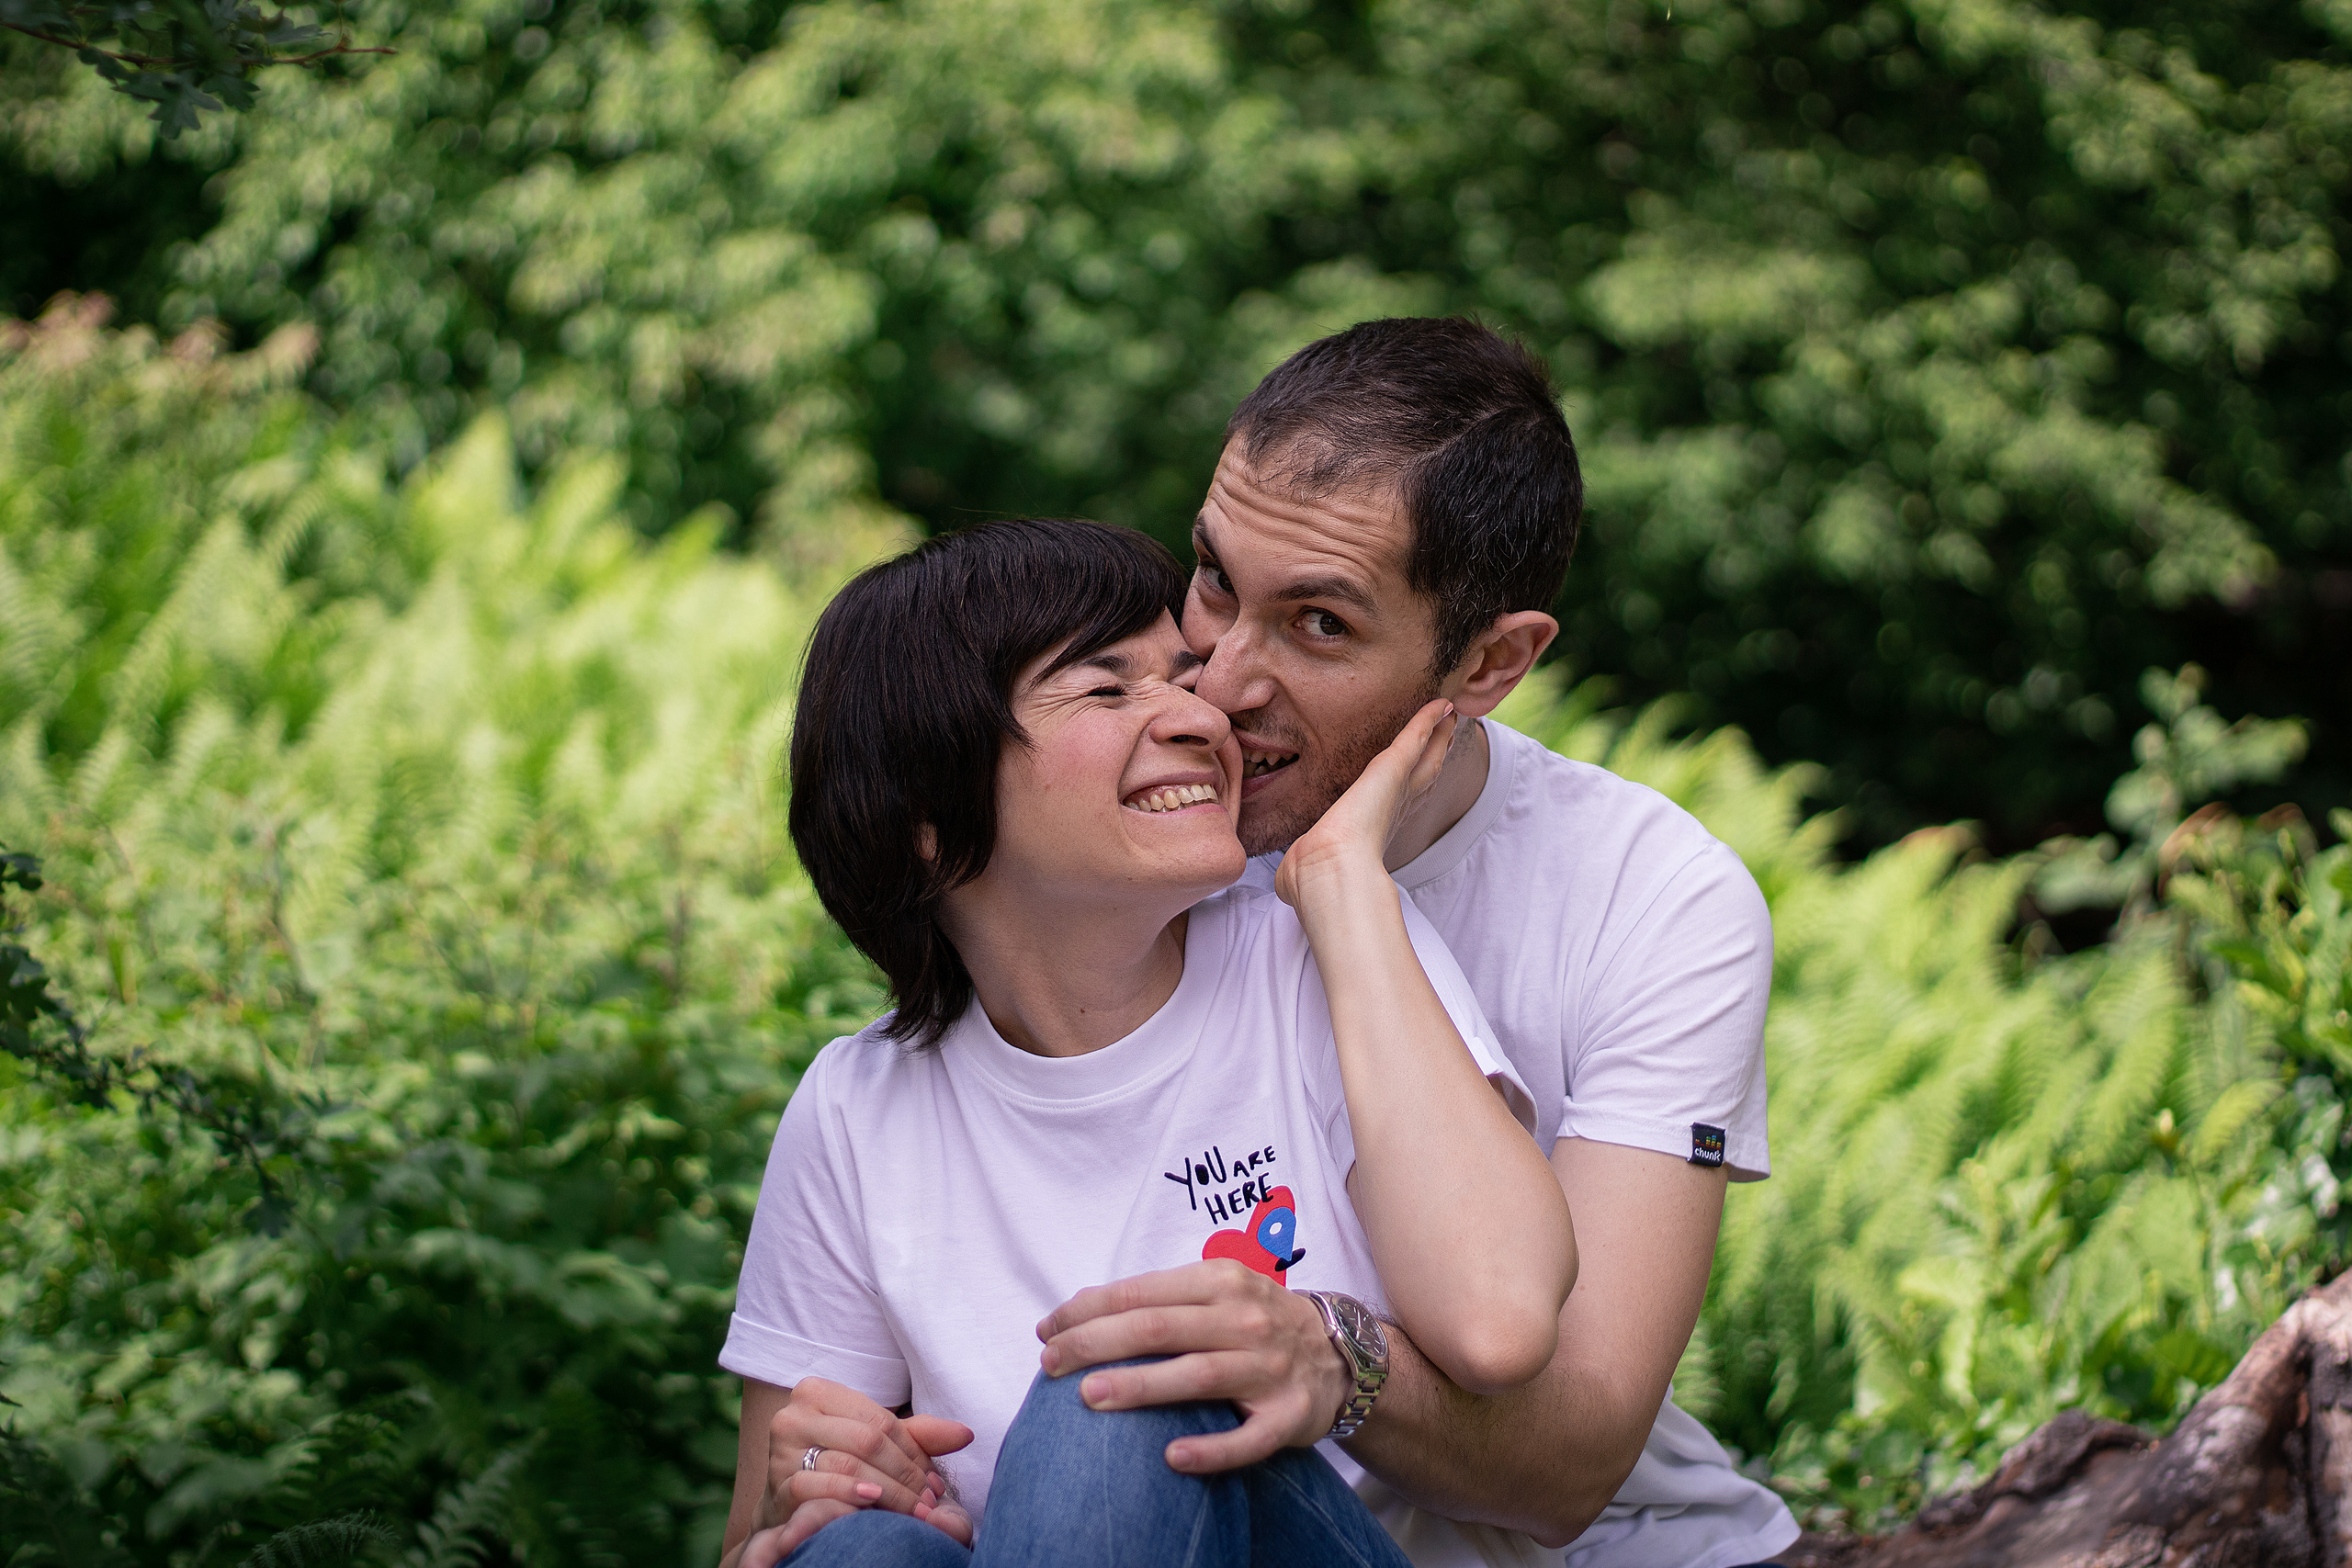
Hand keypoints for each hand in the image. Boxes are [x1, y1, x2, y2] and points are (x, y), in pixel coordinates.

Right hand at [729, 1379, 974, 1567]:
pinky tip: (874, 1504)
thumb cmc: (839, 1467)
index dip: (914, 1452)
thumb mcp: (877, 1446)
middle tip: (931, 1501)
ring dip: (890, 1492)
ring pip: (849, 1465)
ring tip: (916, 1511)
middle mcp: (794, 1414)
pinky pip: (818, 1487)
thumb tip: (966, 1433)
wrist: (789, 1508)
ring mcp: (782, 1449)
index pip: (879, 1420)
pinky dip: (851, 1496)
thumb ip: (918, 1436)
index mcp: (816, 1392)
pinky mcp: (777, 1483)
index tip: (936, 1481)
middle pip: (868, 1441)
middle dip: (906, 1474)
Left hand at [1034, 1259, 1351, 1472]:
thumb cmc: (1256, 1321)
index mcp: (1220, 1282)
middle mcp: (1245, 1320)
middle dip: (1096, 1344)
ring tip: (1089, 1397)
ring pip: (1196, 1376)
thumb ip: (1158, 1299)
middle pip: (1158, 1329)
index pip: (1140, 1293)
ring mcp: (1269, 1368)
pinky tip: (1172, 1457)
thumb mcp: (1216, 1291)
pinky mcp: (1288, 1416)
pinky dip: (1211, 1449)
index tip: (1047, 1331)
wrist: (1340, 1353)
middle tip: (1050, 1365)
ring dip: (1140, 1386)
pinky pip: (1247, 1438)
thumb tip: (1080, 1312)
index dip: (1088, 1310)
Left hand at [1273, 699, 1456, 905]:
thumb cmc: (1317, 874)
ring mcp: (1398, 788)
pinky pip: (1415, 736)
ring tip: (1448, 715)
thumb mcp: (1308, 865)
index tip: (1418, 773)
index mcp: (1375, 830)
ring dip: (1437, 735)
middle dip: (1434, 754)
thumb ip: (1301, 866)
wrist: (1327, 869)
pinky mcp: (1392, 768)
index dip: (1410, 786)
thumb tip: (1286, 882)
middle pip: (1423, 774)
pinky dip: (1428, 720)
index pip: (1398, 802)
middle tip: (1446, 732)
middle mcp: (1393, 810)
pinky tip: (1439, 705)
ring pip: (1425, 755)